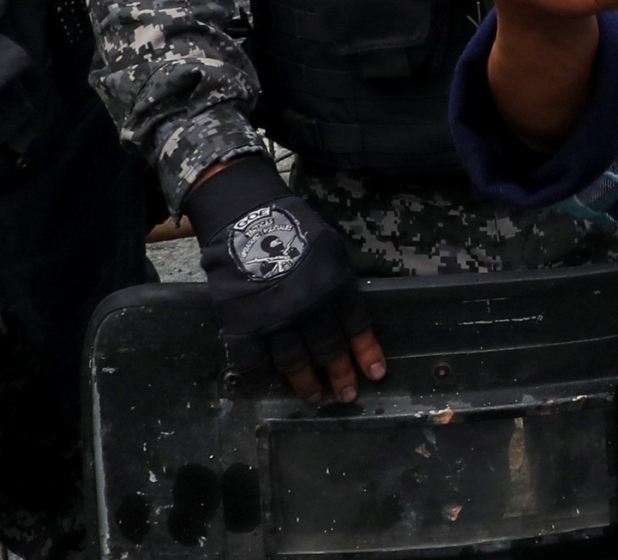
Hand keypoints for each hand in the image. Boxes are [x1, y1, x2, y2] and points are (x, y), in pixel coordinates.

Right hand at [187, 155, 385, 403]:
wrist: (246, 218)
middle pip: (328, 347)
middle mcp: (308, 305)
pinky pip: (253, 361)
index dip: (366, 350)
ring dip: (306, 383)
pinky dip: (262, 378)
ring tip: (315, 398)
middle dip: (340, 374)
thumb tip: (349, 312)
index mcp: (334, 283)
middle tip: (347, 395)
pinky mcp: (242, 325)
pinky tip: (268, 388)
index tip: (375, 374)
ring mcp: (274, 318)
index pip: (356, 323)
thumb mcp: (331, 248)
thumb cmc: (294, 228)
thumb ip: (340, 280)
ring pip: (294, 361)